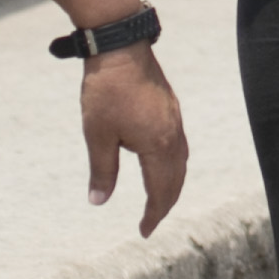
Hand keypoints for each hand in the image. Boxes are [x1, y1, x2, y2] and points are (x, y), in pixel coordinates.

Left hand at [79, 43, 188, 236]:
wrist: (120, 46)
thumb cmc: (106, 91)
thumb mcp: (98, 135)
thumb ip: (102, 171)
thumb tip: (99, 201)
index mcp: (158, 145)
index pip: (160, 191)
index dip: (153, 214)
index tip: (144, 231)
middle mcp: (172, 135)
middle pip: (176, 180)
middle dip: (165, 203)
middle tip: (151, 221)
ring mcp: (174, 120)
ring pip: (180, 162)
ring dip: (171, 184)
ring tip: (158, 198)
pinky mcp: (170, 108)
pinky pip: (178, 146)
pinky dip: (172, 164)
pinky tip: (160, 162)